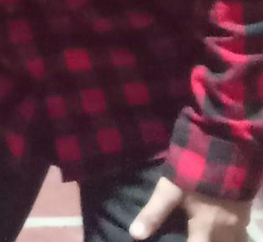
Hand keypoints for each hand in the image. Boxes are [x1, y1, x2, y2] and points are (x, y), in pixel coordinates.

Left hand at [130, 176, 249, 241]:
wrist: (224, 148)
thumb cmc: (193, 172)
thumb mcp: (169, 191)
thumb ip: (153, 213)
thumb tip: (135, 234)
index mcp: (206, 228)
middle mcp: (226, 231)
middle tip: (191, 236)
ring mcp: (240, 222)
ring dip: (218, 241)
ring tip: (202, 234)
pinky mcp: (246, 211)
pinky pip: (241, 234)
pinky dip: (231, 237)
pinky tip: (219, 230)